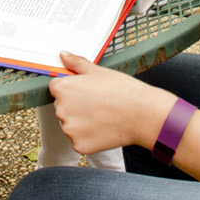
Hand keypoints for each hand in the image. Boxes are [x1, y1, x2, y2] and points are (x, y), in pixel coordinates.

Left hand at [49, 51, 176, 153]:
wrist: (142, 114)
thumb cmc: (122, 90)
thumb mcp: (98, 71)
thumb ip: (76, 63)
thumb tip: (63, 54)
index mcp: (63, 89)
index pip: (56, 88)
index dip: (72, 89)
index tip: (86, 92)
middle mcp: (61, 110)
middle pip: (63, 107)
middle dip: (76, 106)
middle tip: (98, 103)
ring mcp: (69, 129)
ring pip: (71, 124)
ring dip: (81, 122)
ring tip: (102, 116)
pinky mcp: (79, 145)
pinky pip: (79, 140)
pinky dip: (88, 136)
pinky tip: (103, 128)